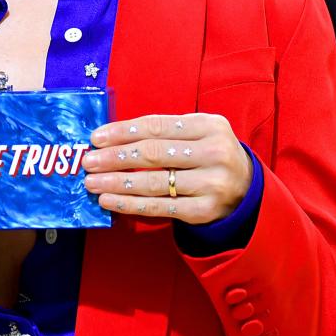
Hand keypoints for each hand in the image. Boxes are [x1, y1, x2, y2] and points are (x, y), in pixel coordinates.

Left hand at [82, 113, 252, 224]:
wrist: (247, 189)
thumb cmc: (209, 155)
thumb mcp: (198, 133)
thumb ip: (164, 132)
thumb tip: (112, 137)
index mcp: (209, 125)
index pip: (157, 126)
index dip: (123, 131)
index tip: (96, 137)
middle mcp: (214, 152)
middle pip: (153, 153)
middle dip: (115, 157)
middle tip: (89, 161)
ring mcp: (211, 183)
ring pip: (154, 182)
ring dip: (117, 183)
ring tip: (93, 182)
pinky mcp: (205, 211)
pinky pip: (160, 207)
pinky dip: (131, 204)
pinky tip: (110, 200)